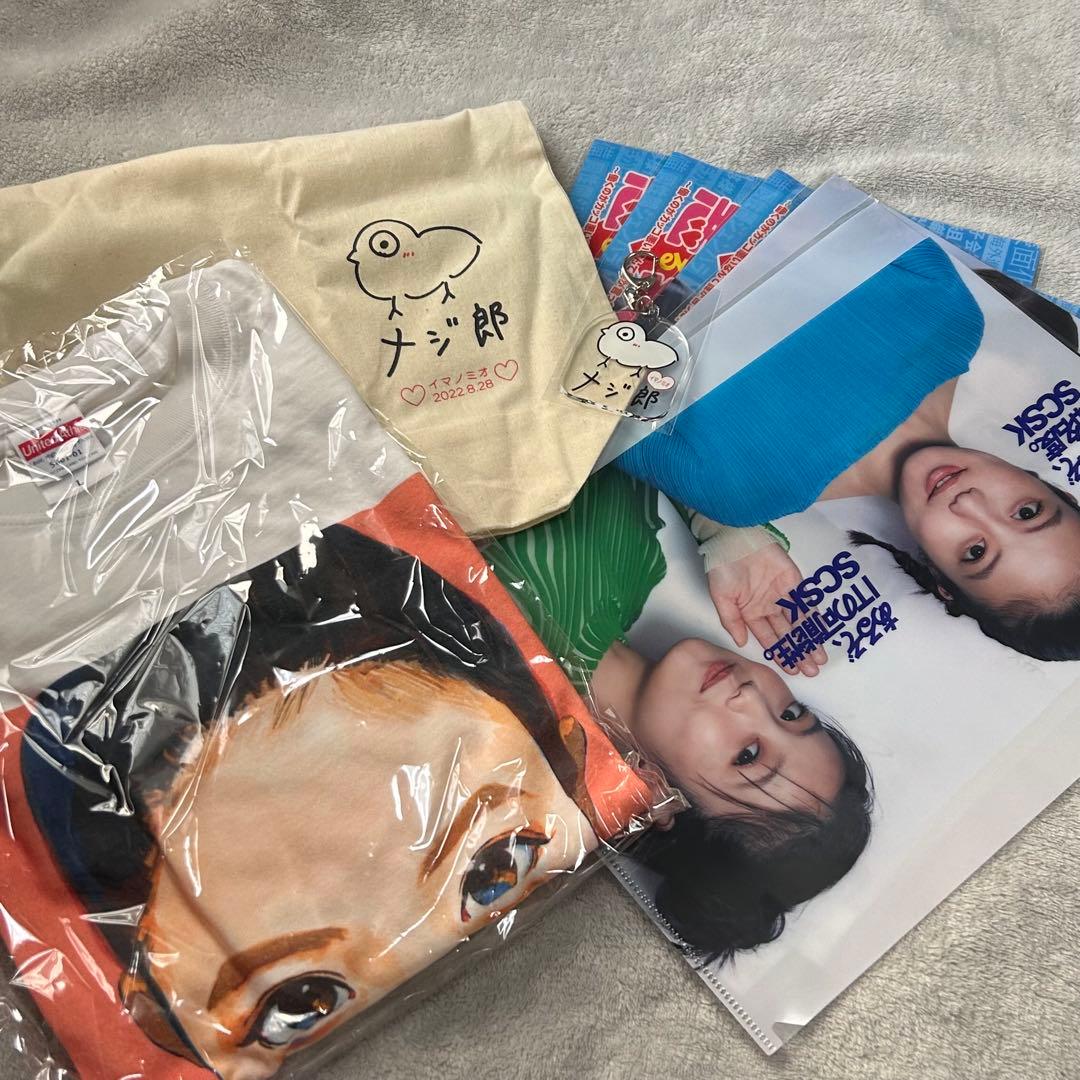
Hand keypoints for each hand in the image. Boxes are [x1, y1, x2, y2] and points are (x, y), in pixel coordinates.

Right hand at [706, 543, 826, 676]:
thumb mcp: (721, 598)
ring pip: (798, 622)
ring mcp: (782, 595)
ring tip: (818, 658)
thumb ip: (731, 621)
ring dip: (808, 640)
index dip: (780, 654)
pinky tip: (820, 632)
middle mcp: (768, 607)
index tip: (791, 670)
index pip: (768, 638)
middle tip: (811, 671)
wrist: (734, 540)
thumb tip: (741, 643)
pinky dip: (813, 617)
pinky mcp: (794, 582)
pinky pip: (805, 602)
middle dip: (798, 653)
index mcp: (750, 613)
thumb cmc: (723, 567)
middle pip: (786, 634)